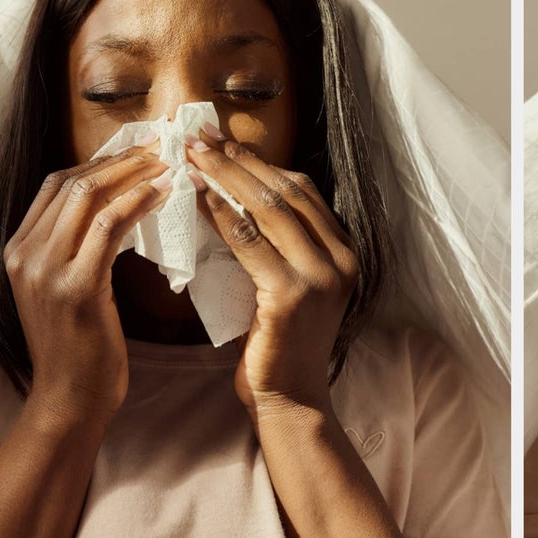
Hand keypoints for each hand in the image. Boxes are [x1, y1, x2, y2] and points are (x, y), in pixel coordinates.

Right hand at [3, 147, 169, 419]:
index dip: (99, 162)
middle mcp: (24, 253)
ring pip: (89, 196)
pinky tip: (164, 194)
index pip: (55, 186)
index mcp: (18, 250)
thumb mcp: (66, 292)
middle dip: (119, 159)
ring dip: (133, 173)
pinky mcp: (76, 288)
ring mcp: (45, 269)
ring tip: (169, 163)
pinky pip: (110, 227)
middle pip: (70, 182)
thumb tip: (116, 214)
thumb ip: (77, 253)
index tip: (137, 150)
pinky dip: (138, 203)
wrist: (71, 401)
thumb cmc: (81, 351)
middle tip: (160, 147)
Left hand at [184, 134, 357, 417]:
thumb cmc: (281, 344)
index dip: (260, 162)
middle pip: (286, 192)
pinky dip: (220, 215)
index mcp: (345, 252)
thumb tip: (234, 195)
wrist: (290, 400)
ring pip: (269, 210)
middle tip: (199, 137)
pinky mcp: (292, 295)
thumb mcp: (289, 284)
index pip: (302, 190)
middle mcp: (341, 259)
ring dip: (225, 178)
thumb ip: (279, 245)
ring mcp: (321, 277)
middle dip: (239, 160)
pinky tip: (196, 198)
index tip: (222, 142)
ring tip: (192, 157)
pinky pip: (249, 242)